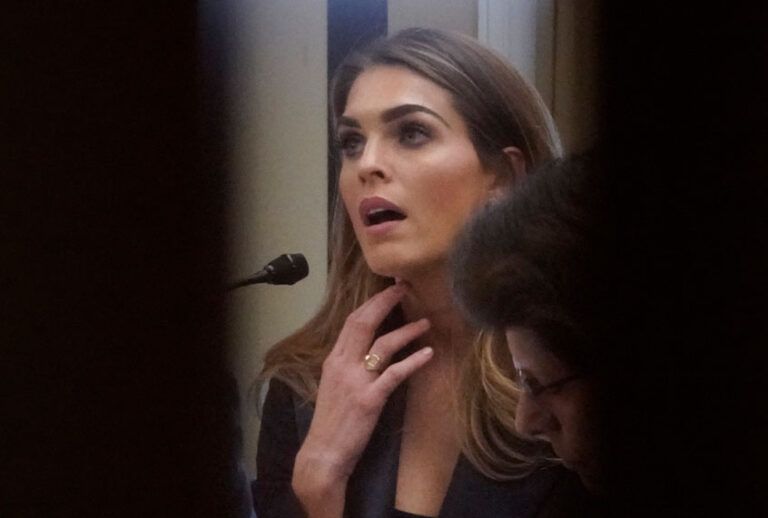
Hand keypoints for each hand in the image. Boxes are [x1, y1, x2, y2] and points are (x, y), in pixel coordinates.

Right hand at [291, 283, 432, 516]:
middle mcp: (342, 365)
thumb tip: (367, 349)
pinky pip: (394, 374)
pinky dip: (413, 361)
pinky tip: (429, 353)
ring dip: (406, 330)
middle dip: (386, 302)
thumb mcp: (334, 387)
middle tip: (405, 288)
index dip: (372, 303)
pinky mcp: (369, 400)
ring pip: (382, 344)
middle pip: (364, 323)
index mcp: (334, 360)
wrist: (322, 455)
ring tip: (425, 322)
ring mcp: (355, 382)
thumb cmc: (331, 423)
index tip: (389, 290)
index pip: (352, 321)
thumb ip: (348, 366)